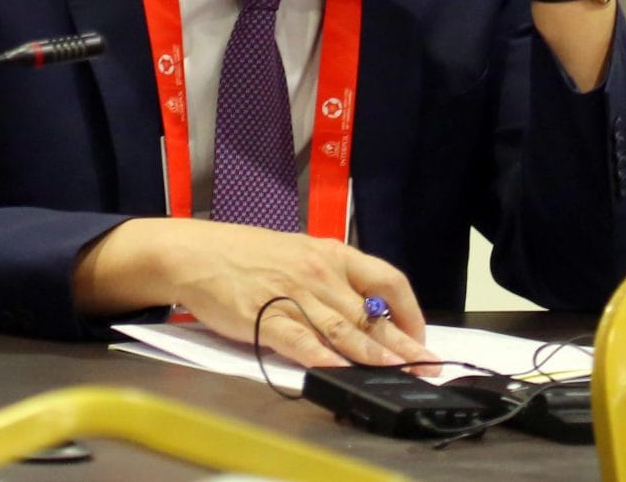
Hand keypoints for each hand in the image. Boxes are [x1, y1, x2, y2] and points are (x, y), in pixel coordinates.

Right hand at [74, 218, 434, 369]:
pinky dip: (323, 359)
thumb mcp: (299, 253)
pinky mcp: (266, 318)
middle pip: (372, 312)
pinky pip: (302, 342)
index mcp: (332, 253)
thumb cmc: (246, 254)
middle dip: (404, 344)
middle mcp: (319, 273)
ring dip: (376, 355)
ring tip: (401, 373)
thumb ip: (332, 279)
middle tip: (429, 366)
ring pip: (345, 330)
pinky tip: (341, 372)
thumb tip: (366, 310)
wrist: (196, 253)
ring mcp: (294, 296)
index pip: (387, 279)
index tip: (422, 336)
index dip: (410, 310)